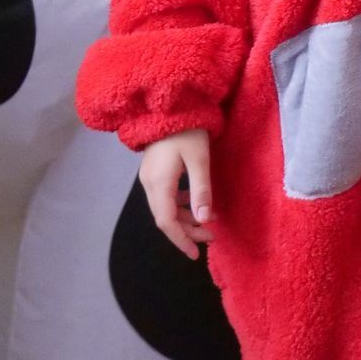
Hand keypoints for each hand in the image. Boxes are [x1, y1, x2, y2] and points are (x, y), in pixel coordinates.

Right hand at [139, 129, 215, 258]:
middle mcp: (149, 183)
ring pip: (165, 208)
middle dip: (187, 231)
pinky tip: (195, 202)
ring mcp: (149, 177)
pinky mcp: (154, 171)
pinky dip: (180, 204)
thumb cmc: (187, 129)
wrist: (169, 105)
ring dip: (186, 217)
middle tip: (211, 236)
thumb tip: (204, 220)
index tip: (195, 254)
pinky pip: (165, 196)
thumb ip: (201, 190)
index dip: (180, 240)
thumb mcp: (200, 159)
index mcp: (159, 183)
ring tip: (209, 221)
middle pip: (165, 217)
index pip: (166, 221)